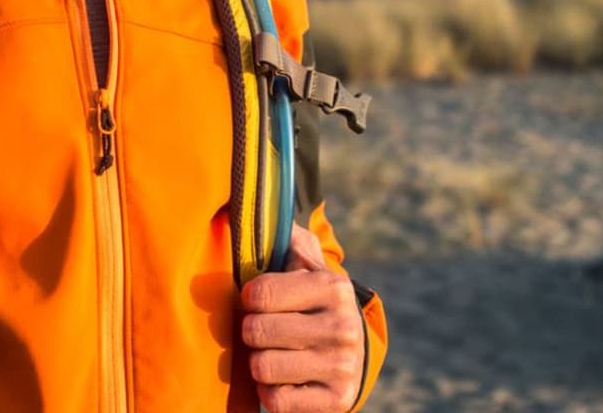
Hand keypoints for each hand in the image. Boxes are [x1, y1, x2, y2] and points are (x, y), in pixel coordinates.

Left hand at [239, 225, 364, 412]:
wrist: (353, 353)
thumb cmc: (313, 302)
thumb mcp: (305, 265)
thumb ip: (285, 237)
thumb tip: (258, 209)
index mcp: (333, 287)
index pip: (258, 294)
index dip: (249, 299)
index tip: (257, 300)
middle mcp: (343, 327)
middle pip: (256, 332)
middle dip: (252, 331)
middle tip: (265, 329)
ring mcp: (342, 367)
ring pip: (262, 367)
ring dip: (259, 362)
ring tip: (274, 352)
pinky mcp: (337, 401)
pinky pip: (275, 400)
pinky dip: (271, 391)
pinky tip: (284, 378)